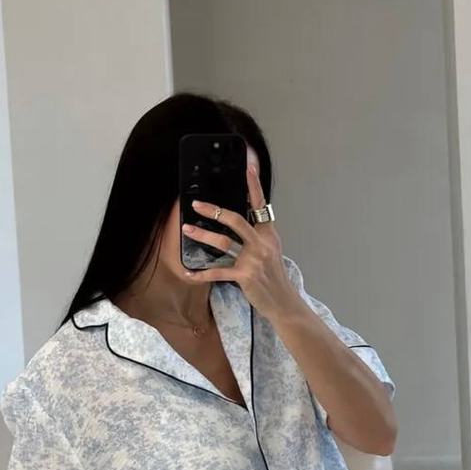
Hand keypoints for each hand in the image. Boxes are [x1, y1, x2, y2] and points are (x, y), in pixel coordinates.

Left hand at [181, 162, 301, 322]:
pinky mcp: (245, 276)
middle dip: (214, 211)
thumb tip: (241, 221)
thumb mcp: (271, 250)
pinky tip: (189, 273)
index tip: (248, 168)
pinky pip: (219, 272)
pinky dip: (202, 274)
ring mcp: (254, 260)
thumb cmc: (274, 276)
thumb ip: (258, 235)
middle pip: (235, 220)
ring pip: (224, 243)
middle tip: (197, 204)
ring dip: (202, 235)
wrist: (283, 301)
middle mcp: (262, 243)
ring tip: (187, 229)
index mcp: (268, 234)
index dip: (254, 186)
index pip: (260, 205)